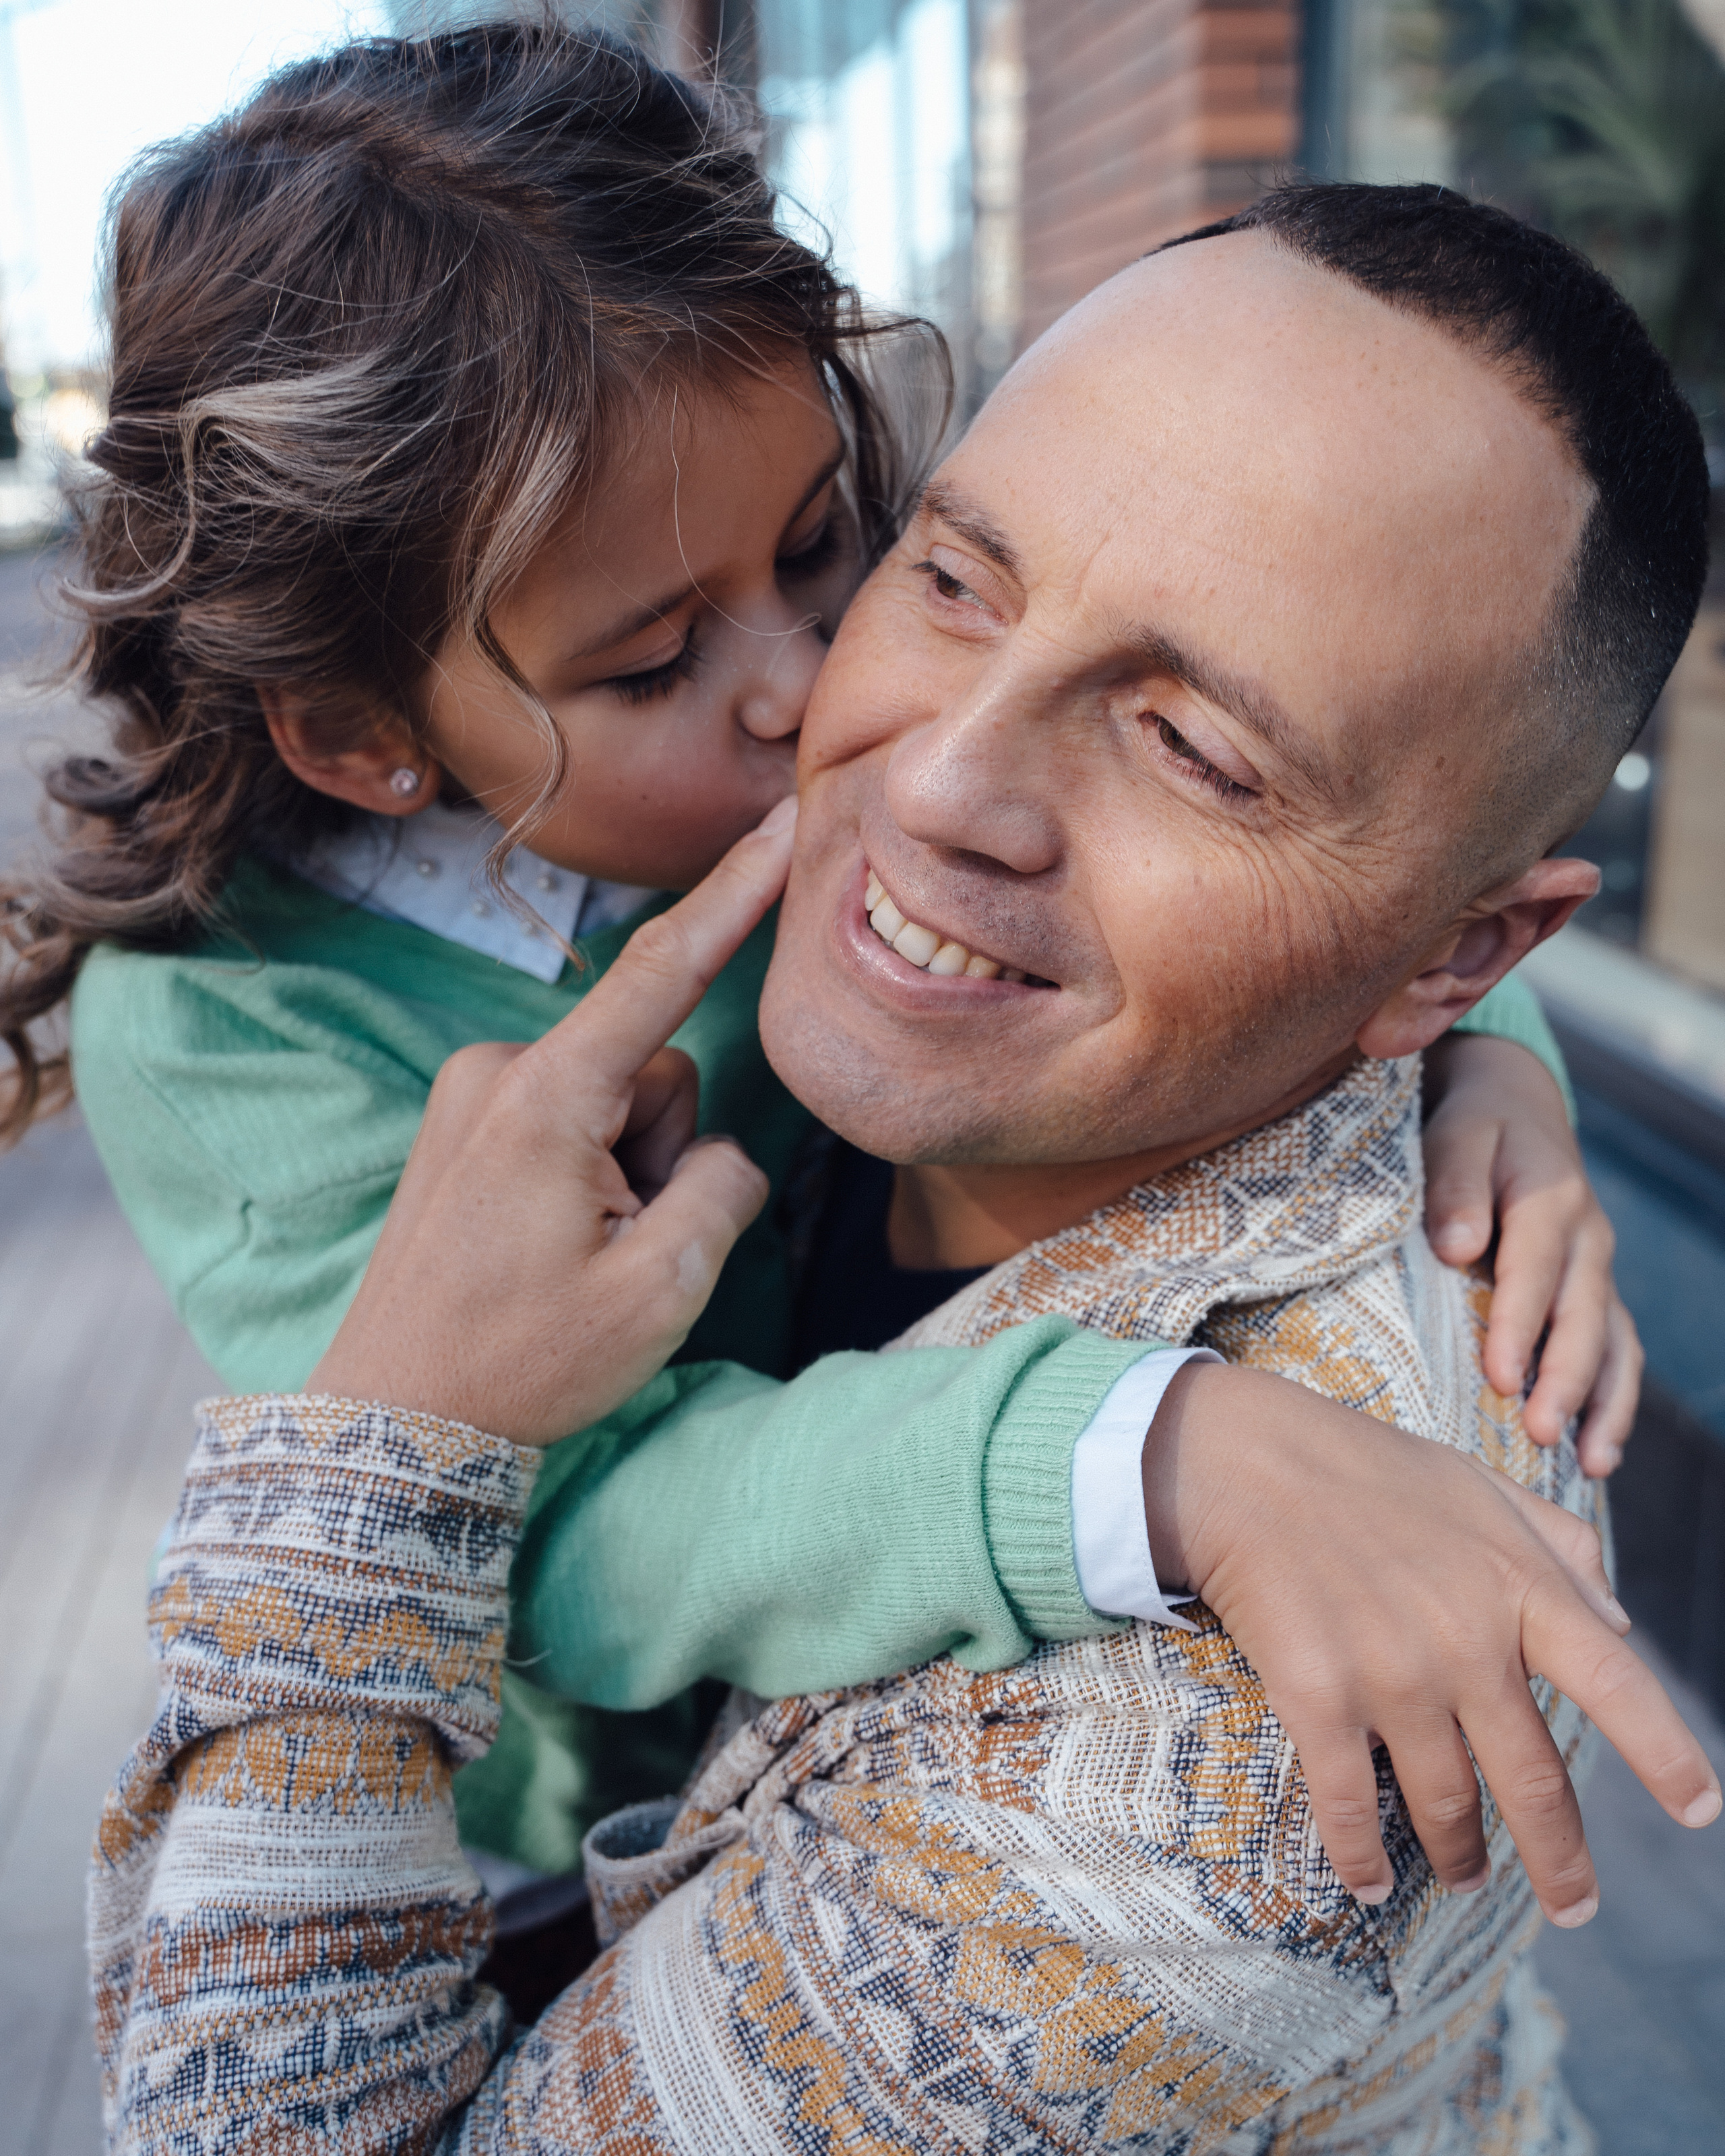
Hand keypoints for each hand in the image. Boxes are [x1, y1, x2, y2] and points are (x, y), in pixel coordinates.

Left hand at [309, 801, 795, 1443]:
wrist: (393, 1422)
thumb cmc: (522, 1365)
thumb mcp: (660, 1290)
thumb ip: (721, 1189)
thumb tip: (716, 1155)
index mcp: (543, 1098)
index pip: (661, 973)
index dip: (735, 896)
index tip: (784, 822)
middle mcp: (496, 1071)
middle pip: (653, 1071)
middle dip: (665, 1152)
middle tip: (620, 1249)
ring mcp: (471, 1096)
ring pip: (617, 1101)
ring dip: (628, 1173)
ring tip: (579, 1257)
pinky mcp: (463, 1125)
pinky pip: (571, 1120)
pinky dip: (589, 1175)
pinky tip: (551, 1247)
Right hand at [1145, 1360, 1719, 1922]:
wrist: (1247, 1463)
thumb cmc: (1368, 1470)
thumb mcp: (1484, 1488)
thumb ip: (1564, 1549)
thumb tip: (1620, 1624)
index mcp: (1520, 1587)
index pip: (1620, 1685)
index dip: (1667, 1755)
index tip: (1699, 1811)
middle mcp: (1468, 1643)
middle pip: (1535, 1784)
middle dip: (1562, 1862)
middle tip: (1574, 1907)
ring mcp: (1392, 1676)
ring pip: (1446, 1806)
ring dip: (1462, 1858)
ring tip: (1468, 1876)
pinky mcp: (1318, 1699)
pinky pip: (1349, 1808)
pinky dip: (1362, 1859)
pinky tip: (1371, 1884)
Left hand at [1422, 1032, 1640, 1473]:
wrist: (1516, 1109)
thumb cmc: (1475, 1127)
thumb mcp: (1457, 1136)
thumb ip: (1455, 1186)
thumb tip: (1458, 1247)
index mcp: (1551, 1200)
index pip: (1535, 1270)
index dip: (1520, 1325)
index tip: (1500, 1377)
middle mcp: (1589, 1240)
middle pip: (1584, 1317)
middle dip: (1566, 1380)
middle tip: (1540, 1433)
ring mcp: (1599, 1271)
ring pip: (1615, 1343)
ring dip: (1605, 1405)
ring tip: (1590, 1464)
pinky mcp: (1596, 1293)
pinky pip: (1618, 1351)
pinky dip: (1613, 1401)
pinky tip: (1597, 1451)